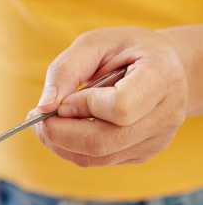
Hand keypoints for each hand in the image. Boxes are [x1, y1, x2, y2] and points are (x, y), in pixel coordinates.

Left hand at [30, 27, 187, 166]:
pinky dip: (71, 148)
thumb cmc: (123, 50)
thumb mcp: (94, 43)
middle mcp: (166, 114)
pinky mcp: (143, 154)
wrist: (162, 67)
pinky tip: (67, 128)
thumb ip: (65, 71)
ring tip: (48, 121)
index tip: (65, 99)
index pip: (120, 108)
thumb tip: (43, 108)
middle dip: (60, 132)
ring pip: (97, 157)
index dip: (84, 106)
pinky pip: (98, 160)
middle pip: (103, 142)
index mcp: (161, 77)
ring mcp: (156, 139)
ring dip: (60, 143)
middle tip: (37, 117)